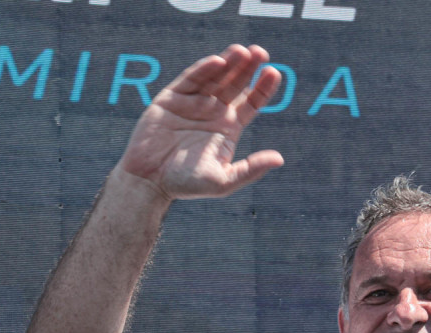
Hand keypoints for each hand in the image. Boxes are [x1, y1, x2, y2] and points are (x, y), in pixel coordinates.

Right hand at [116, 44, 283, 200]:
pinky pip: (190, 80)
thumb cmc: (187, 184)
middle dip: (248, 68)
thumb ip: (251, 169)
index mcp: (229, 127)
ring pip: (215, 77)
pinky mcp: (171, 99)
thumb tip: (280, 159)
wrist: (150, 181)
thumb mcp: (224, 180)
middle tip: (261, 52)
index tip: (274, 72)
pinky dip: (203, 70)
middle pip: (236, 84)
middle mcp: (214, 111)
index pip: (251, 102)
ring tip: (243, 51)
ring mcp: (193, 103)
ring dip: (228, 63)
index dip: (263, 87)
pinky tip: (218, 61)